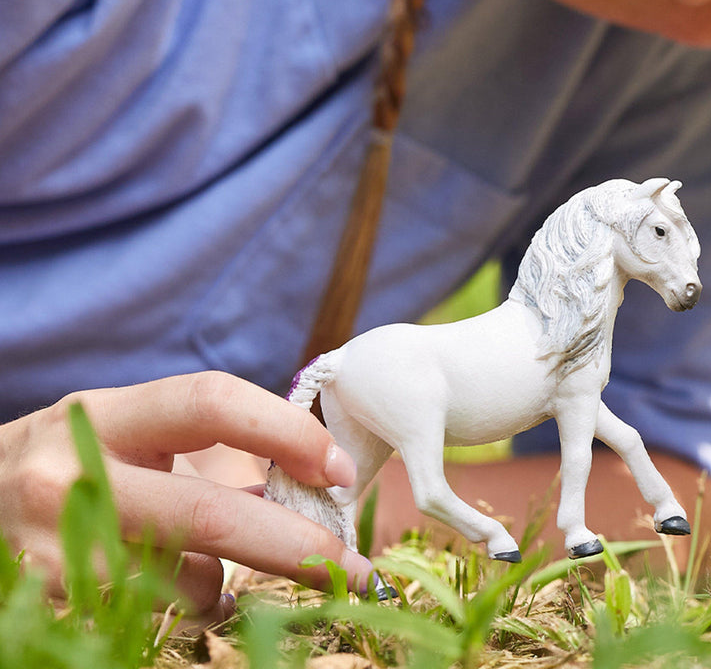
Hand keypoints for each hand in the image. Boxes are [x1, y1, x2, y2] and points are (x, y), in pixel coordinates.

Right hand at [0, 371, 372, 611]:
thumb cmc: (71, 465)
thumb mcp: (128, 436)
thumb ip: (207, 450)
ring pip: (186, 580)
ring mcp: (54, 549)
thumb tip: (311, 483)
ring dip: (224, 581)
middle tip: (353, 567)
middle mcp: (72, 476)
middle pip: (210, 513)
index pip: (211, 402)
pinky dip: (186, 604)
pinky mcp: (49, 605)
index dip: (284, 431)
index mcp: (106, 415)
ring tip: (213, 567)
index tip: (338, 468)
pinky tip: (176, 587)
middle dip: (295, 545)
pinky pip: (152, 616)